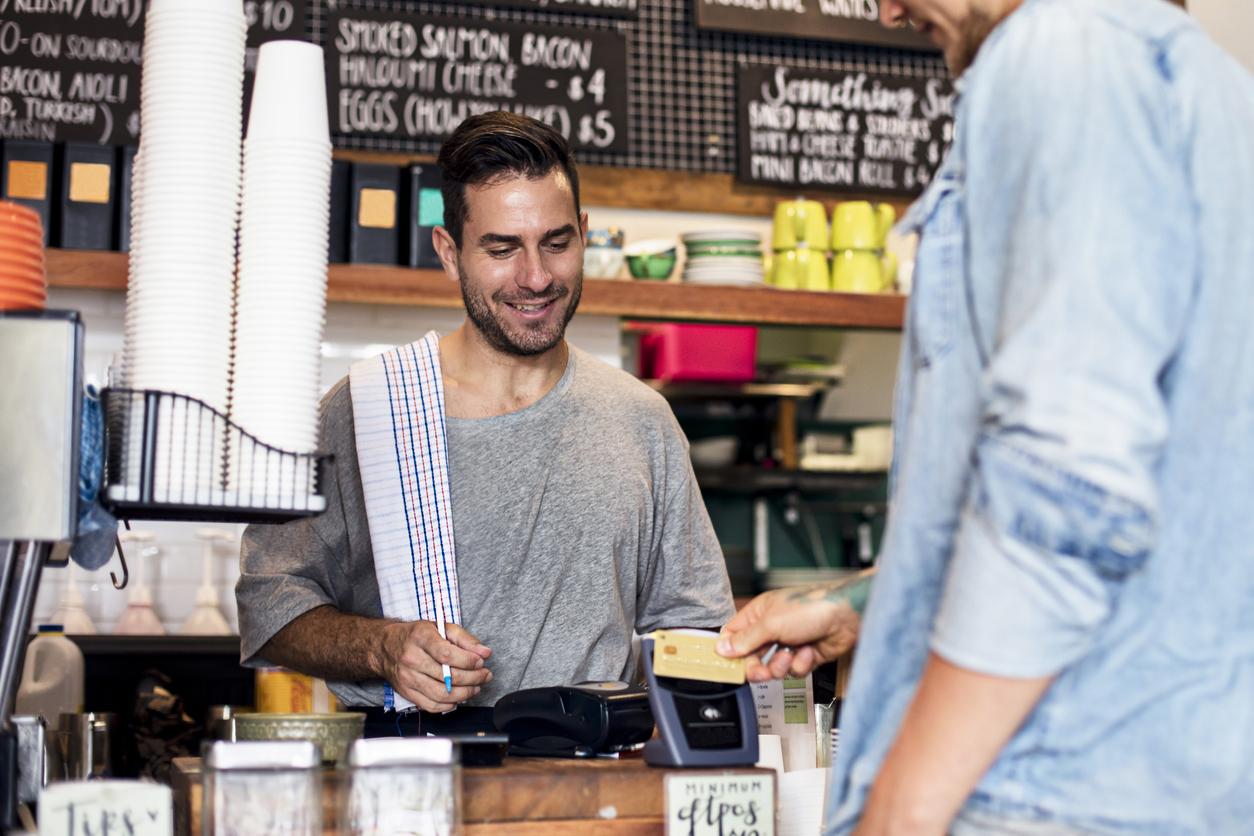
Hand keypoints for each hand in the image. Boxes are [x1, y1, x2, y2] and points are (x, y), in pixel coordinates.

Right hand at [376, 620, 492, 711]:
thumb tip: (485, 652)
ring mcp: (407, 678)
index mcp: (420, 638)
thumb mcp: (440, 627)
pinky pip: (430, 705)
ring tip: (475, 687)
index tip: (481, 662)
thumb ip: (465, 639)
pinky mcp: (406, 693)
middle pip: (447, 676)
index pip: (447, 654)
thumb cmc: (416, 636)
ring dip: (464, 694)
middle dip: (473, 678)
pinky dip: (448, 705)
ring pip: (440, 694)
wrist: (385, 647)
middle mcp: (411, 658)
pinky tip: (458, 698)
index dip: (468, 661)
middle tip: (485, 676)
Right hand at [716, 573, 869, 681]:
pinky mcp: (804, 656)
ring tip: (791, 655)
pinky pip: (793, 671)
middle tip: (762, 672)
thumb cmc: (811, 607)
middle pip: (752, 657)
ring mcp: (789, 643)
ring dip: (781, 665)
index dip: (729, 652)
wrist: (847, 617)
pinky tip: (808, 651)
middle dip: (757, 667)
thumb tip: (723, 648)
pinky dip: (800, 664)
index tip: (728, 666)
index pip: (734, 636)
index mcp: (759, 614)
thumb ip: (745, 639)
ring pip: (772, 668)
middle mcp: (772, 629)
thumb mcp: (771, 623)